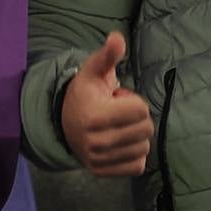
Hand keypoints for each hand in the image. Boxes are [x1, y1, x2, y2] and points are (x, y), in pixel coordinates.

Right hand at [60, 31, 154, 177]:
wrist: (65, 124)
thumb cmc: (85, 94)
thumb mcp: (93, 71)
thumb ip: (108, 56)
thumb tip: (117, 38)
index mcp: (95, 117)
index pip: (141, 110)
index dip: (133, 101)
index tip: (116, 100)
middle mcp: (96, 142)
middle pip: (145, 129)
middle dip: (136, 118)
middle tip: (117, 114)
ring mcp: (99, 160)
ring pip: (143, 147)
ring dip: (135, 136)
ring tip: (116, 127)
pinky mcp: (102, 173)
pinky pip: (138, 165)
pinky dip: (134, 154)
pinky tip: (120, 144)